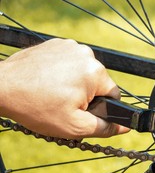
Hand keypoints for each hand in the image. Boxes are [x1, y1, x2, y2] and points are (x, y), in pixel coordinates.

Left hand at [0, 38, 128, 138]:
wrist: (1, 88)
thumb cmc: (36, 107)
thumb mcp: (74, 126)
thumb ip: (104, 127)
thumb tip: (125, 126)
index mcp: (95, 72)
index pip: (113, 95)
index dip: (100, 109)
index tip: (80, 112)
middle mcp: (86, 54)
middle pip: (98, 83)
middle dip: (86, 97)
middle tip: (63, 106)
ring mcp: (70, 46)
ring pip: (83, 73)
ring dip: (74, 85)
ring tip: (53, 94)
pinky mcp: (56, 44)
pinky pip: (69, 63)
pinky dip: (62, 73)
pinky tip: (48, 83)